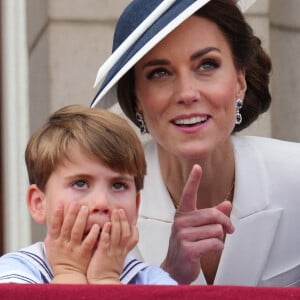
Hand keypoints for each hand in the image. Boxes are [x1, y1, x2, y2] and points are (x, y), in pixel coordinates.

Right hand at [45, 202, 99, 283]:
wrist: (68, 276)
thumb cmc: (60, 261)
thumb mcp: (52, 249)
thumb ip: (50, 237)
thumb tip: (49, 225)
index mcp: (55, 242)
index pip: (54, 226)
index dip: (56, 215)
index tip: (59, 204)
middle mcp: (63, 244)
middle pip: (67, 227)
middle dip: (71, 214)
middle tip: (76, 203)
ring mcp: (74, 248)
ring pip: (77, 232)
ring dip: (81, 220)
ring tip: (85, 209)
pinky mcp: (84, 254)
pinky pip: (88, 242)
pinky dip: (92, 234)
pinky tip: (97, 226)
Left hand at [87, 209, 137, 283]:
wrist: (102, 284)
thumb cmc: (106, 271)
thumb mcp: (116, 257)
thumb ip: (117, 246)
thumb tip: (115, 235)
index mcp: (123, 251)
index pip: (133, 238)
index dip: (133, 228)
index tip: (131, 220)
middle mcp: (120, 250)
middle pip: (125, 232)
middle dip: (123, 220)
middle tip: (120, 210)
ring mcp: (112, 252)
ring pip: (117, 234)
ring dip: (117, 222)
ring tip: (115, 212)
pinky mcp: (103, 254)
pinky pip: (106, 241)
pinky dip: (107, 232)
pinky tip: (106, 224)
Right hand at [161, 164, 233, 283]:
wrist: (175, 268)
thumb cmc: (187, 245)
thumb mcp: (198, 227)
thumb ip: (213, 215)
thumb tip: (227, 204)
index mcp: (183, 214)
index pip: (188, 193)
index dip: (194, 180)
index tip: (197, 167)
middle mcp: (180, 221)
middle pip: (213, 214)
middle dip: (226, 223)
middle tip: (230, 229)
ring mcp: (183, 235)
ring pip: (216, 230)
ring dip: (221, 238)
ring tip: (213, 242)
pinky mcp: (188, 249)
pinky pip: (215, 243)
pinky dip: (218, 247)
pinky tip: (210, 249)